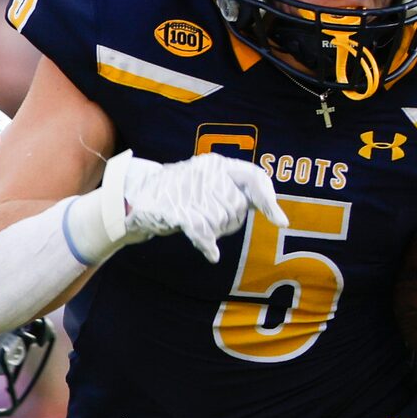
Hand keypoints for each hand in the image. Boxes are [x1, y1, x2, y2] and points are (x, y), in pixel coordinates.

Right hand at [77, 150, 285, 263]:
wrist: (135, 196)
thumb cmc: (175, 193)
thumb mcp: (205, 184)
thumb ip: (231, 189)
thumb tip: (263, 204)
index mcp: (217, 164)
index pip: (253, 178)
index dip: (269, 200)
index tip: (281, 222)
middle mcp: (208, 173)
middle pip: (238, 208)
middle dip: (228, 221)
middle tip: (205, 216)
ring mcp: (192, 190)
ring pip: (220, 222)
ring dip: (211, 230)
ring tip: (191, 220)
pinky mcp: (177, 209)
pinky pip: (202, 231)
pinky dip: (207, 244)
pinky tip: (211, 254)